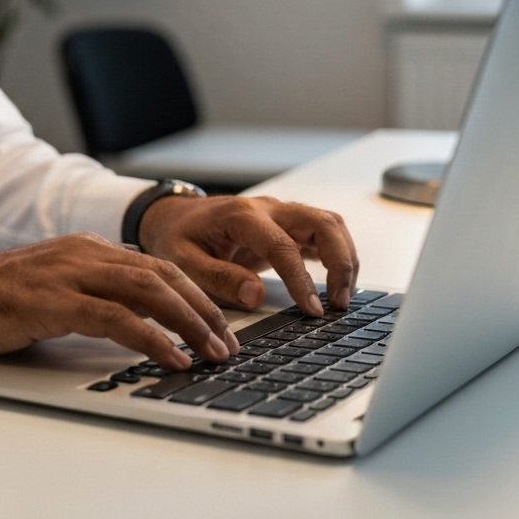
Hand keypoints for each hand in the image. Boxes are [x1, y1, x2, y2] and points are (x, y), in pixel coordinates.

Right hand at [0, 233, 240, 369]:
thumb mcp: (52, 289)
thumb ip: (91, 295)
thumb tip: (135, 324)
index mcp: (87, 248)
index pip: (156, 266)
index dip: (195, 293)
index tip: (220, 323)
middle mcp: (84, 253)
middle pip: (163, 275)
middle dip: (203, 310)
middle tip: (228, 343)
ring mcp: (69, 273)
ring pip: (148, 291)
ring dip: (188, 324)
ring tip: (212, 353)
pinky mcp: (53, 301)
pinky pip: (115, 318)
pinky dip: (151, 339)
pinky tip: (171, 358)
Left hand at [138, 193, 358, 316]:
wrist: (173, 216)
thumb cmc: (177, 238)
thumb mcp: (183, 261)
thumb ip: (218, 278)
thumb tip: (255, 295)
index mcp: (241, 216)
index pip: (283, 245)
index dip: (302, 280)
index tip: (313, 310)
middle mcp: (267, 208)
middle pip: (322, 222)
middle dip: (340, 261)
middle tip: (339, 303)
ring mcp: (280, 214)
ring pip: (329, 223)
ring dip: (345, 258)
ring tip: (342, 298)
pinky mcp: (286, 225)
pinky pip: (322, 233)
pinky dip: (337, 256)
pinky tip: (337, 285)